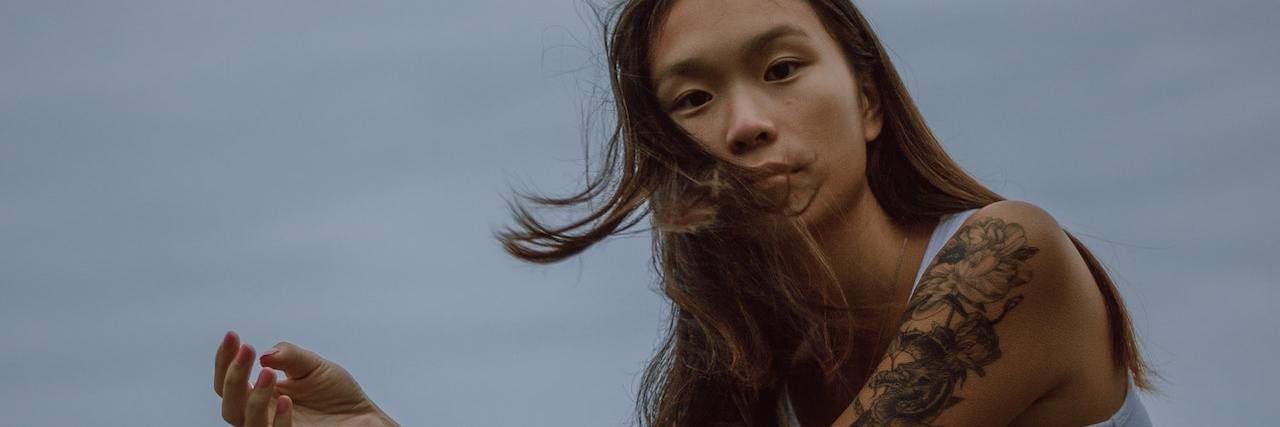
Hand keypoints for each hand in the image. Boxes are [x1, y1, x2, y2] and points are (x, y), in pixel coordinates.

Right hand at [214, 330, 398, 426]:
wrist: (363, 416)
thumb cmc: (337, 394)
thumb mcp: (314, 366)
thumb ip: (290, 356)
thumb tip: (264, 354)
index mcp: (264, 395)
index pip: (232, 382)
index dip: (226, 360)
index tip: (232, 336)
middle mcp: (264, 414)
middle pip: (231, 403)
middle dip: (234, 376)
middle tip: (247, 351)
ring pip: (246, 422)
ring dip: (255, 397)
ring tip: (268, 372)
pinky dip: (279, 420)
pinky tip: (288, 400)